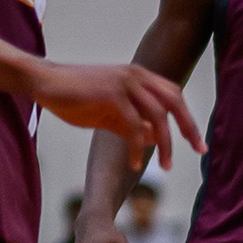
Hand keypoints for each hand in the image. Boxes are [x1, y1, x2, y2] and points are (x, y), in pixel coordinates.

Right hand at [27, 59, 204, 170]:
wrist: (43, 82)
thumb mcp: (111, 113)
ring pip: (158, 117)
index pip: (174, 96)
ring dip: (166, 144)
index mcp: (139, 76)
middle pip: (175, 103)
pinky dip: (137, 147)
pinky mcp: (111, 94)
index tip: (197, 142)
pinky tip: (135, 163)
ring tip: (166, 166)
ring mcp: (124, 82)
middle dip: (190, 128)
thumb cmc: (76, 97)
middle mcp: (136, 76)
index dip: (188, 119)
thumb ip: (134, 124)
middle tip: (200, 151)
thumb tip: (156, 140)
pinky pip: (134, 126)